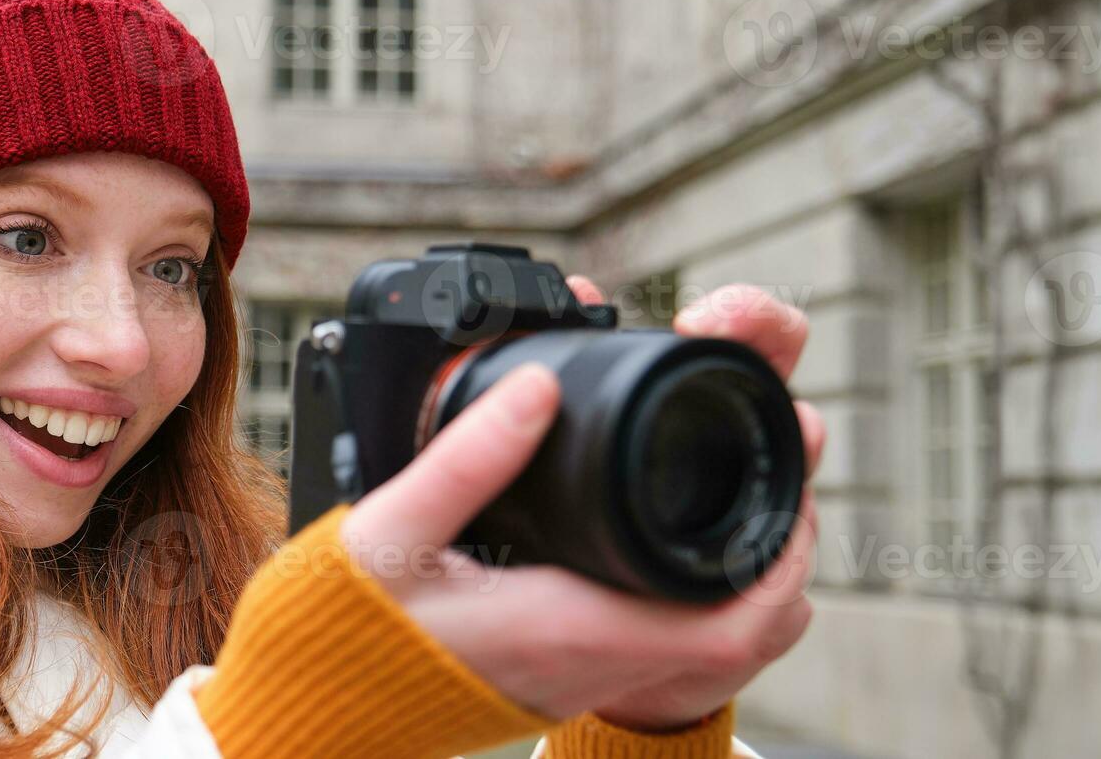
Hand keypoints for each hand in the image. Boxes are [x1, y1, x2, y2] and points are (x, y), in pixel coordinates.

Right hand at [339, 281, 824, 730]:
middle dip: (784, 565)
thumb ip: (467, 457)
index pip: (725, 629)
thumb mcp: (390, 530)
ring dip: (746, 591)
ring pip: (708, 655)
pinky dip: (698, 606)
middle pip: (741, 643)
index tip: (793, 493)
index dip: (780, 567)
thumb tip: (542, 386)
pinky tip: (672, 552)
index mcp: (562, 630)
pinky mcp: (560, 683)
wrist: (307, 715)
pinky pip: (664, 653)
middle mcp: (585, 668)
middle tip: (784, 485)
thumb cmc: (338, 632)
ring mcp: (576, 683)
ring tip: (746, 511)